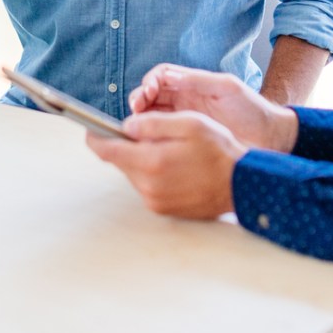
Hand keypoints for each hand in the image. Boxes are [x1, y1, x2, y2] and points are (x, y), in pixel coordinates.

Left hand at [87, 111, 246, 218]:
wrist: (242, 184)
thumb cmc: (218, 150)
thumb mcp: (189, 123)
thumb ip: (153, 123)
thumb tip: (126, 125)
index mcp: (151, 161)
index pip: (107, 151)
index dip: (95, 137)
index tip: (90, 128)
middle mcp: (148, 185)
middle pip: (119, 161)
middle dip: (124, 145)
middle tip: (141, 131)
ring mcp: (154, 200)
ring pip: (133, 173)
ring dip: (140, 158)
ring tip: (165, 147)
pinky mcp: (162, 209)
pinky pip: (146, 185)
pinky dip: (151, 172)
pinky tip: (172, 164)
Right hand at [129, 64, 297, 152]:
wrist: (271, 140)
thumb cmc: (253, 110)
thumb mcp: (228, 88)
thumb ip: (199, 80)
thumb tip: (169, 76)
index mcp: (192, 85)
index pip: (160, 77)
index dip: (149, 82)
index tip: (147, 92)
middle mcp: (184, 102)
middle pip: (150, 97)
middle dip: (139, 100)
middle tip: (136, 110)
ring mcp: (184, 123)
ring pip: (152, 117)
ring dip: (141, 120)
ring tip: (138, 127)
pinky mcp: (186, 143)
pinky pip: (162, 139)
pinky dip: (151, 139)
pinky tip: (148, 144)